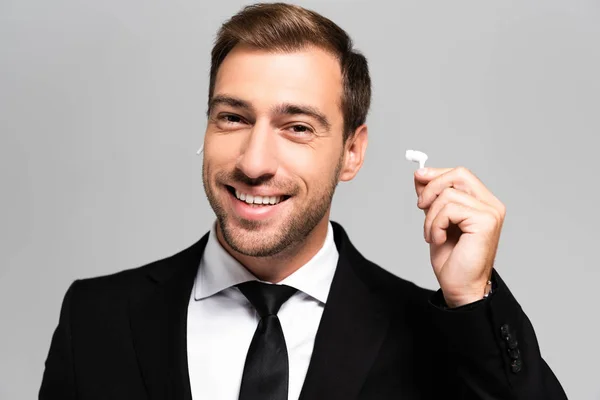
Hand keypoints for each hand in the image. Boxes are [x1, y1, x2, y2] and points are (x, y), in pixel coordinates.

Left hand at [414, 167, 505, 307]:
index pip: (460, 174)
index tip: (418, 177)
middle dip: (432, 188)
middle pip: (459, 174)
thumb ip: (432, 198)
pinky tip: (438, 239)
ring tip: (432, 234)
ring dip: (431, 216)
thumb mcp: (435, 220)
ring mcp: (490, 212)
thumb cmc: (451, 258)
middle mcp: (491, 204)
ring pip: (448, 194)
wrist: (460, 286)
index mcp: (482, 202)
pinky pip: (449, 209)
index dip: (437, 174)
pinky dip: (436, 224)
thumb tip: (421, 175)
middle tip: (420, 206)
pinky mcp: (485, 222)